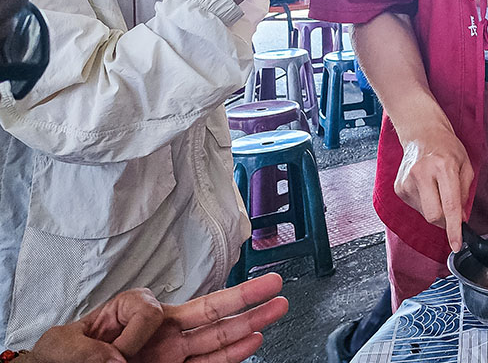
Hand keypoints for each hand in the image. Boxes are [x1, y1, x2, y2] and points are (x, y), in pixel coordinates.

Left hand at [27, 274, 286, 362]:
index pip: (152, 310)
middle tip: (274, 285)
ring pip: (216, 338)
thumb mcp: (65, 346)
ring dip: (248, 324)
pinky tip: (252, 343)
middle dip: (243, 298)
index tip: (116, 348)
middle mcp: (159, 335)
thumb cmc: (59, 362)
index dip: (139, 325)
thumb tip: (121, 360)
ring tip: (276, 309)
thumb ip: (91, 348)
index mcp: (132, 317)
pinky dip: (232, 355)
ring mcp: (170, 357)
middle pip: (208, 312)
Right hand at [394, 119, 473, 251]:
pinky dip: (425, 203)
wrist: (422, 133)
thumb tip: (461, 219)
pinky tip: (426, 188)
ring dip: (435, 209)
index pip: (449, 206)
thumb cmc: (447, 147)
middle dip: (445, 221)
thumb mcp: (466, 165)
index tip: (456, 245)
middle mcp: (422, 174)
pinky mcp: (399, 187)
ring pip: (424, 214)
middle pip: (433, 216)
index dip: (453, 229)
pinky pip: (416, 208)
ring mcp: (407, 181)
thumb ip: (465, 193)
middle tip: (451, 211)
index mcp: (443, 167)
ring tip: (437, 188)